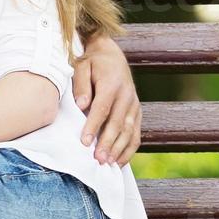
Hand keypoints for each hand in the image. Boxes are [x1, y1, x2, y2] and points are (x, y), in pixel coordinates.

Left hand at [73, 34, 140, 165]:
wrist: (110, 54)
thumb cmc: (91, 62)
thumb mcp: (81, 66)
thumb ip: (80, 84)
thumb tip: (82, 104)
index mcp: (112, 83)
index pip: (102, 108)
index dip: (94, 126)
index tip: (85, 142)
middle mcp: (127, 95)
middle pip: (118, 123)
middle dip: (108, 143)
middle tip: (98, 159)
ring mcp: (134, 104)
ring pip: (130, 130)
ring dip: (119, 148)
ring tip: (108, 163)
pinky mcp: (137, 111)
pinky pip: (136, 133)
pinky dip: (129, 149)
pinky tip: (119, 161)